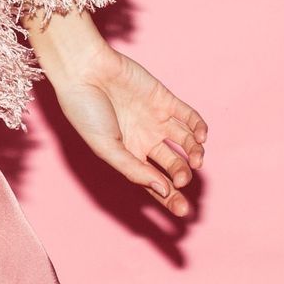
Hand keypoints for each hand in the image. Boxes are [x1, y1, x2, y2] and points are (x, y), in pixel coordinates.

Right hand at [28, 11, 207, 215]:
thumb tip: (164, 190)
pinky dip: (198, 128)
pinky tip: (199, 138)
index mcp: (127, 154)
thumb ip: (135, 170)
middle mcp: (144, 139)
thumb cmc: (85, 111)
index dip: (169, 198)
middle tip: (182, 179)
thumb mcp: (107, 148)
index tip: (183, 212)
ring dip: (194, 154)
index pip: (155, 182)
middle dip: (182, 176)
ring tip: (195, 159)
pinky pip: (189, 116)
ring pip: (185, 142)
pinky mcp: (164, 99)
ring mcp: (156, 119)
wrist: (84, 71)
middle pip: (173, 166)